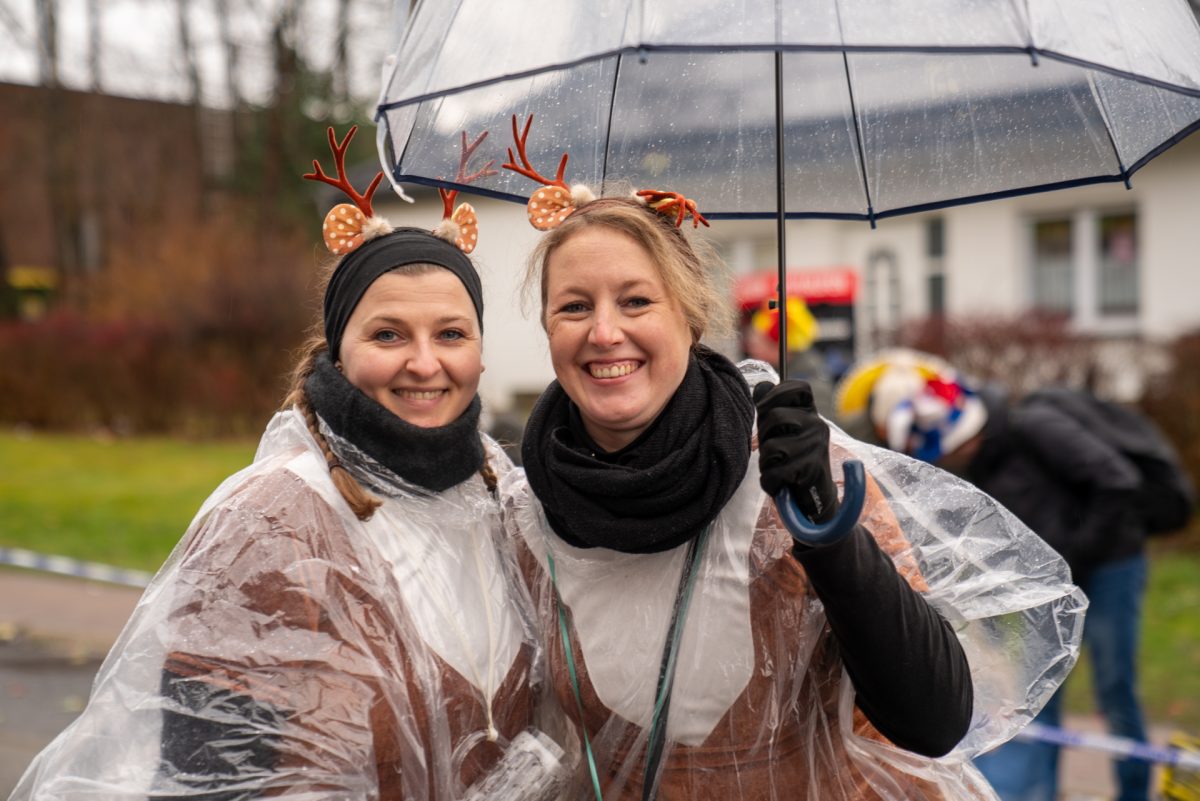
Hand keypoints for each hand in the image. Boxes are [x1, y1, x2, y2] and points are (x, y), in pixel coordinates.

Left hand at [754, 380, 838, 522]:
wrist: (815, 500)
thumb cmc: (793, 462)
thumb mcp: (782, 432)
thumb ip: (771, 410)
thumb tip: (761, 385)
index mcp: (810, 413)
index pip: (796, 387)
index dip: (774, 394)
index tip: (764, 410)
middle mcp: (818, 425)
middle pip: (772, 416)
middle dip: (763, 437)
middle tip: (772, 453)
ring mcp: (816, 446)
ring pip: (771, 448)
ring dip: (766, 464)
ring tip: (778, 469)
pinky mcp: (812, 469)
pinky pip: (774, 472)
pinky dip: (770, 482)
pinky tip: (782, 484)